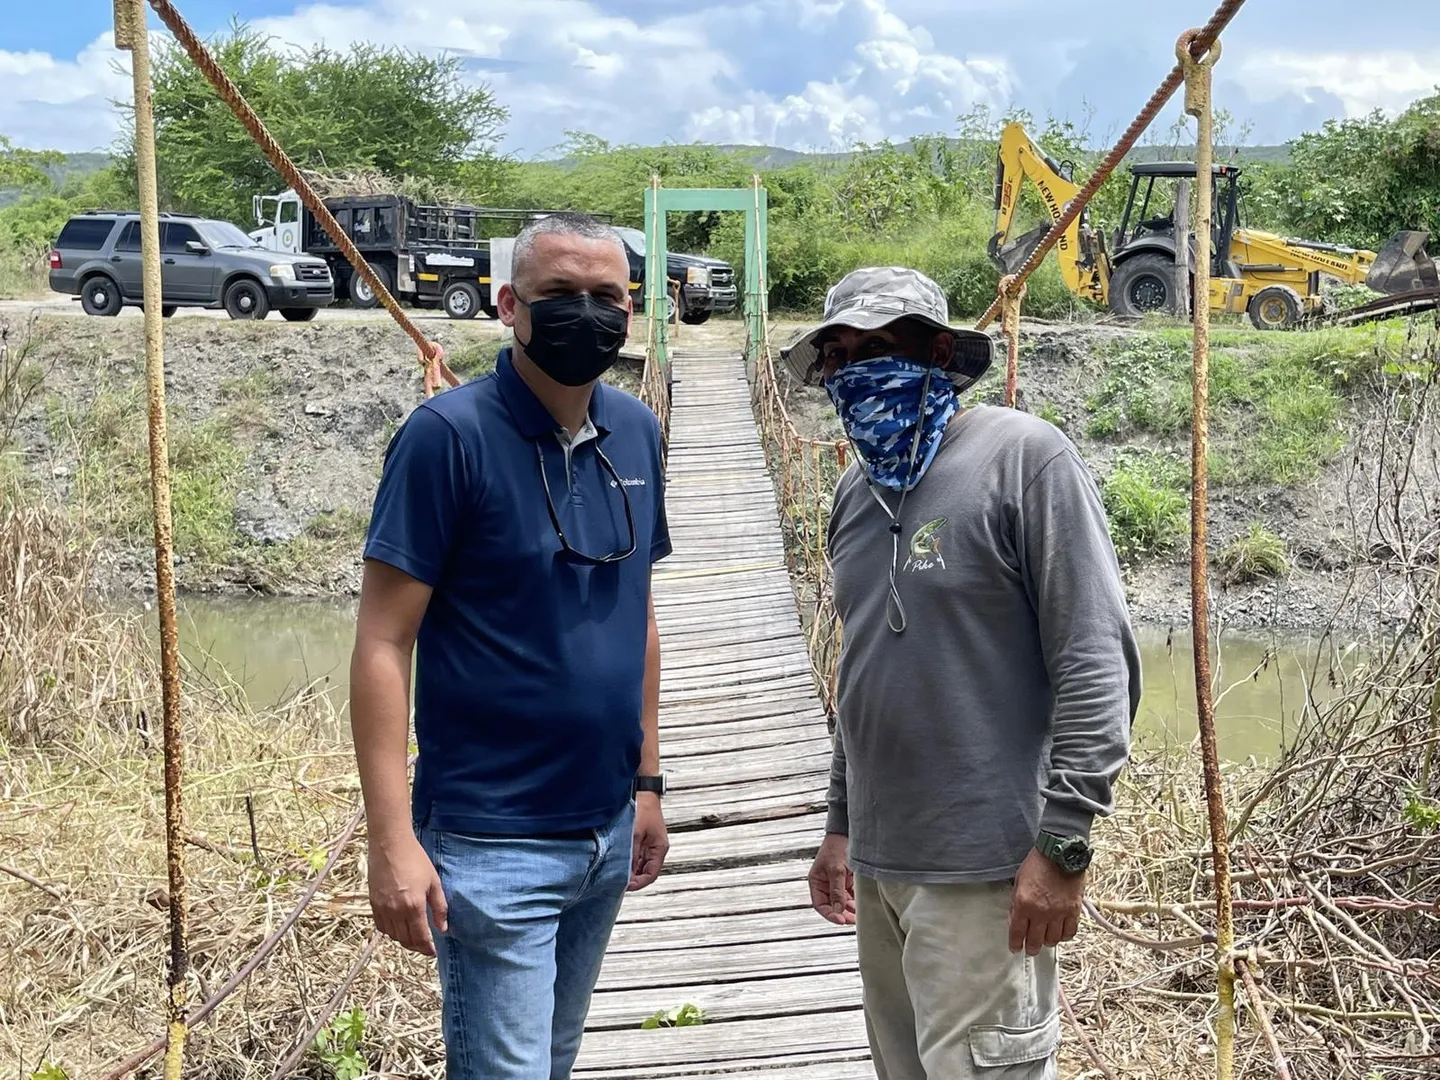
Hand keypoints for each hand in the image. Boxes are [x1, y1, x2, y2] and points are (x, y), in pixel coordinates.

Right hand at [368, 834, 446, 957]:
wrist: (390, 845)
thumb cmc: (416, 860)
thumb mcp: (434, 882)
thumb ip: (439, 907)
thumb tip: (443, 928)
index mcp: (413, 906)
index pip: (420, 936)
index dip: (427, 948)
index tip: (433, 952)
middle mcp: (396, 911)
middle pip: (405, 939)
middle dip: (416, 947)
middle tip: (424, 947)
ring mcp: (382, 908)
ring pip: (392, 935)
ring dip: (403, 940)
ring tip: (413, 938)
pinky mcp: (373, 903)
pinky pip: (381, 926)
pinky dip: (390, 931)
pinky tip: (398, 928)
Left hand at [628, 792, 668, 890]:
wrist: (643, 792)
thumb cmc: (643, 809)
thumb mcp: (635, 833)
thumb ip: (632, 854)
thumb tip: (626, 871)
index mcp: (660, 848)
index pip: (651, 874)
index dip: (639, 883)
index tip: (627, 886)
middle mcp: (656, 849)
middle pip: (646, 872)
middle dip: (634, 879)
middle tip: (619, 882)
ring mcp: (649, 845)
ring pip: (641, 866)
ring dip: (631, 871)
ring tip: (618, 874)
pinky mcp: (642, 840)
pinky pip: (637, 857)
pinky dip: (629, 862)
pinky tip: (620, 863)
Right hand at [808, 833, 854, 924]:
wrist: (847, 833)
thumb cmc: (836, 847)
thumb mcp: (836, 870)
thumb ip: (836, 891)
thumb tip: (837, 909)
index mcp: (817, 882)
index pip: (820, 904)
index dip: (829, 914)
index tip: (841, 920)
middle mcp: (826, 884)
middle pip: (832, 906)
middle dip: (842, 914)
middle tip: (853, 920)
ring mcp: (837, 883)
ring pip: (842, 902)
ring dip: (849, 909)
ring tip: (858, 914)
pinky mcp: (847, 881)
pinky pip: (850, 896)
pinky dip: (855, 902)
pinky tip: (861, 906)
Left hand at [1008, 847, 1084, 955]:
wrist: (1060, 851)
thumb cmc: (1037, 863)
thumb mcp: (1019, 880)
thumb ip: (1016, 901)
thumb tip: (1016, 918)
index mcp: (1023, 903)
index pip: (1017, 932)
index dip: (1015, 943)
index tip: (1015, 948)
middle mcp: (1041, 912)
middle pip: (1035, 940)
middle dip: (1031, 948)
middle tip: (1030, 949)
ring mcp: (1059, 913)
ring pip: (1053, 939)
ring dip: (1047, 942)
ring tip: (1045, 939)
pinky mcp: (1073, 910)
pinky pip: (1070, 932)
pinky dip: (1064, 936)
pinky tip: (1060, 933)